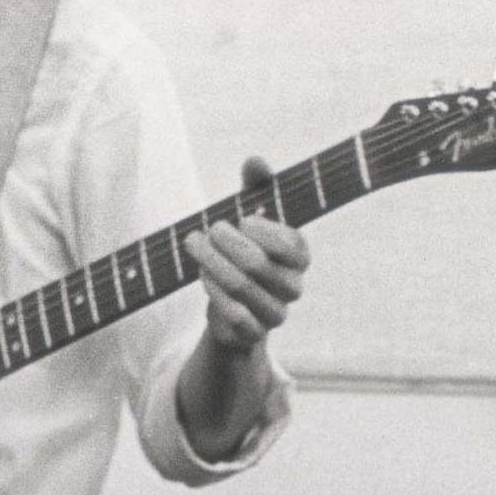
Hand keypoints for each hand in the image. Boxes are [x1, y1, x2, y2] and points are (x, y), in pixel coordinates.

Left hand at [182, 156, 310, 352]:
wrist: (232, 304)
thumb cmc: (245, 249)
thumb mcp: (251, 215)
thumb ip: (257, 186)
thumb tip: (254, 160)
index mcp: (300, 256)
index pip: (290, 243)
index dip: (262, 231)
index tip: (240, 220)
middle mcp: (294, 287)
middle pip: (258, 264)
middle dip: (225, 243)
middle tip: (207, 229)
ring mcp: (276, 313)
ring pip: (241, 287)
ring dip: (212, 263)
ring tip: (194, 244)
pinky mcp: (254, 334)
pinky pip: (232, 312)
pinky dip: (212, 289)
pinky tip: (201, 273)